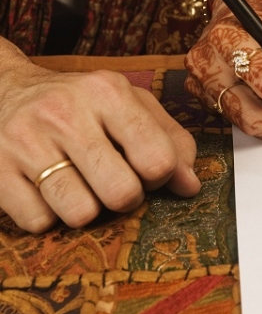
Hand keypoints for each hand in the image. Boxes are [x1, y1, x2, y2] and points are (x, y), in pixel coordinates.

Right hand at [0, 54, 199, 232]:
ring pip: (81, 214)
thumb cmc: (83, 103)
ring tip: (80, 182)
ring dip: (88, 208)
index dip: (160, 176)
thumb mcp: (131, 105)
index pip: (157, 160)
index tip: (147, 169)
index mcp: (108, 92)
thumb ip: (170, 140)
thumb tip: (190, 186)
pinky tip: (47, 187)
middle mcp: (65, 112)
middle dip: (127, 197)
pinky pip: (40, 223)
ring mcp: (25, 141)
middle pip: (122, 194)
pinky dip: (50, 214)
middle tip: (114, 179)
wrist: (8, 91)